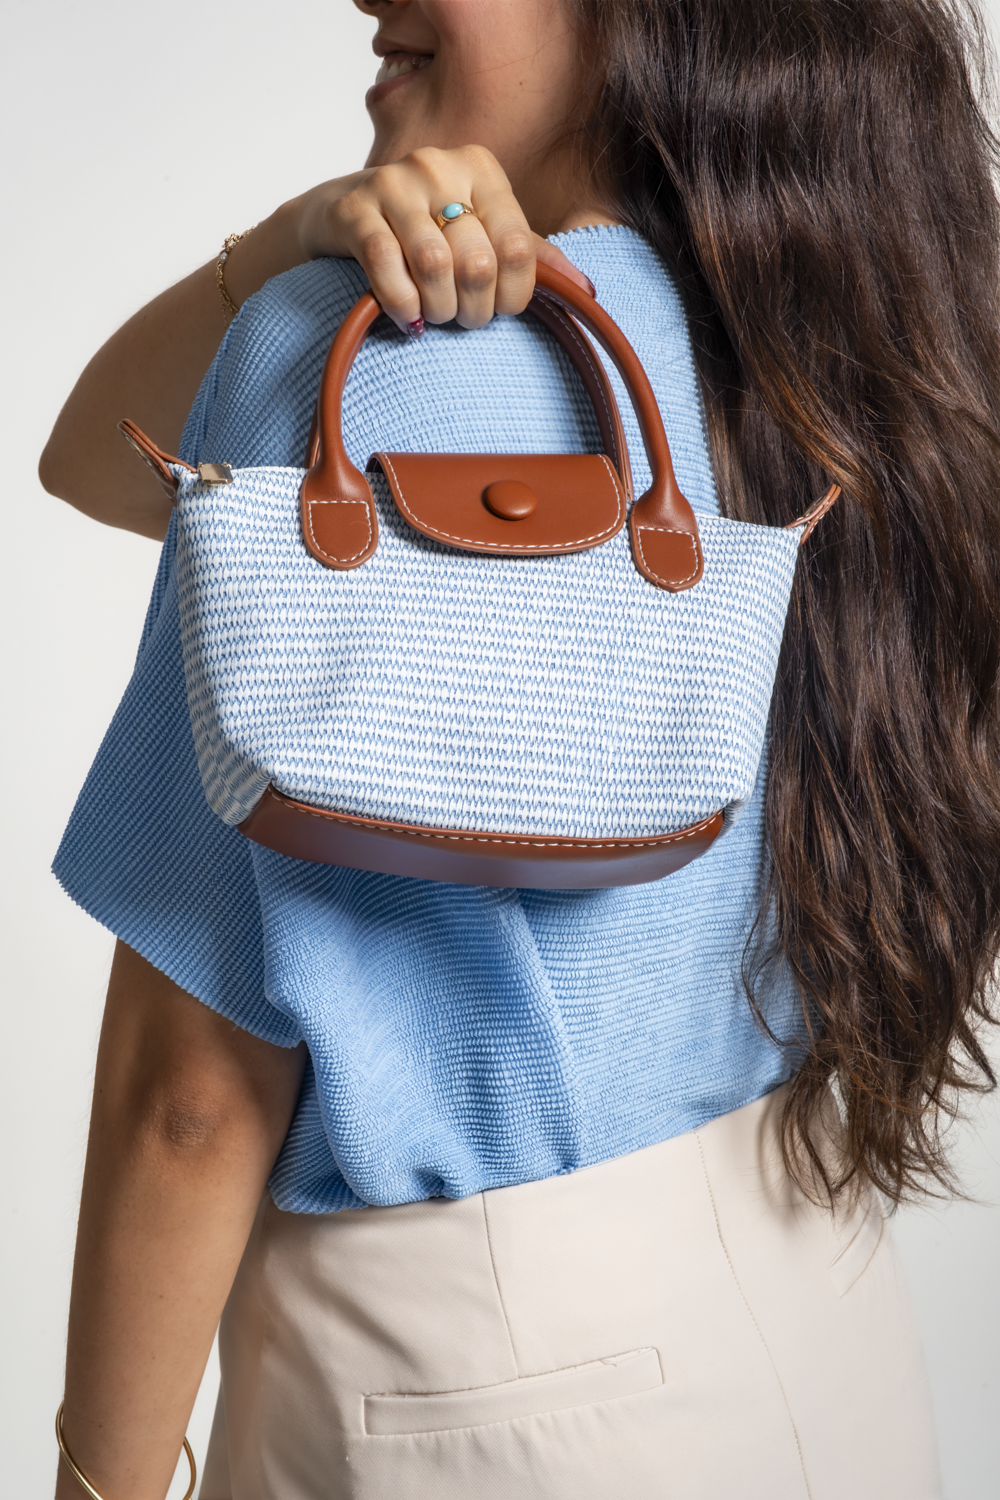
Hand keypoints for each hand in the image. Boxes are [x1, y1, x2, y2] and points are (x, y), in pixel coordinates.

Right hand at [288, 144, 594, 334]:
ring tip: (433, 315)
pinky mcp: (353, 209)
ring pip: (434, 265)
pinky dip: (401, 304)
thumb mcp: (479, 233)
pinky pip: (386, 267)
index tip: (498, 309)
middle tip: (461, 317)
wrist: (343, 214)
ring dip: (438, 309)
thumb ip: (529, 256)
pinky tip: (406, 317)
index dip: (513, 295)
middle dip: (474, 309)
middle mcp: (439, 166)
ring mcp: (393, 184)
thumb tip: (586, 287)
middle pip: (478, 262)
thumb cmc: (422, 229)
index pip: (519, 247)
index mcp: (480, 169)